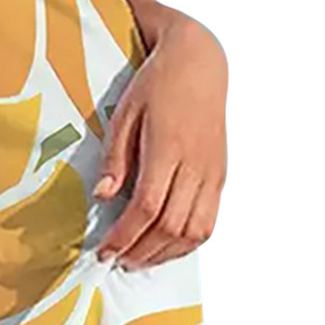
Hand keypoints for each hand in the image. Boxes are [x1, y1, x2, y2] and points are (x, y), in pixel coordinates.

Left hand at [94, 16, 227, 269]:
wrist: (200, 63)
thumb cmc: (157, 84)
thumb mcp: (125, 113)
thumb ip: (116, 157)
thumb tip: (103, 196)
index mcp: (168, 148)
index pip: (147, 207)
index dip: (125, 236)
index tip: (104, 250)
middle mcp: (196, 165)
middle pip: (171, 226)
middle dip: (141, 251)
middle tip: (116, 261)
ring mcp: (213, 173)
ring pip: (195, 231)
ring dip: (165, 253)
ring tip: (138, 259)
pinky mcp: (221, 176)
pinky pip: (209, 221)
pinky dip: (188, 242)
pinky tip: (166, 246)